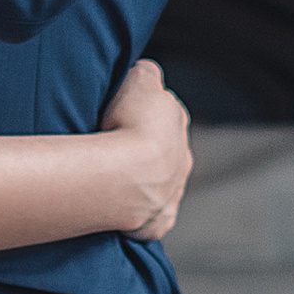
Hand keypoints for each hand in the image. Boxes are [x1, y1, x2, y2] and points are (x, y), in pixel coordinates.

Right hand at [100, 59, 191, 240]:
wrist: (126, 171)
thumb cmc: (130, 122)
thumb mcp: (139, 77)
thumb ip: (147, 73)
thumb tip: (147, 73)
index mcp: (178, 120)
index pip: (162, 110)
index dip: (139, 111)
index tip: (118, 115)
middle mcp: (182, 157)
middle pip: (163, 150)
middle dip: (143, 149)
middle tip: (110, 148)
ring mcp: (173, 191)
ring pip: (158, 185)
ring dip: (140, 182)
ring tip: (110, 180)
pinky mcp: (159, 220)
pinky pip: (151, 219)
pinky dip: (139, 217)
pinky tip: (120, 212)